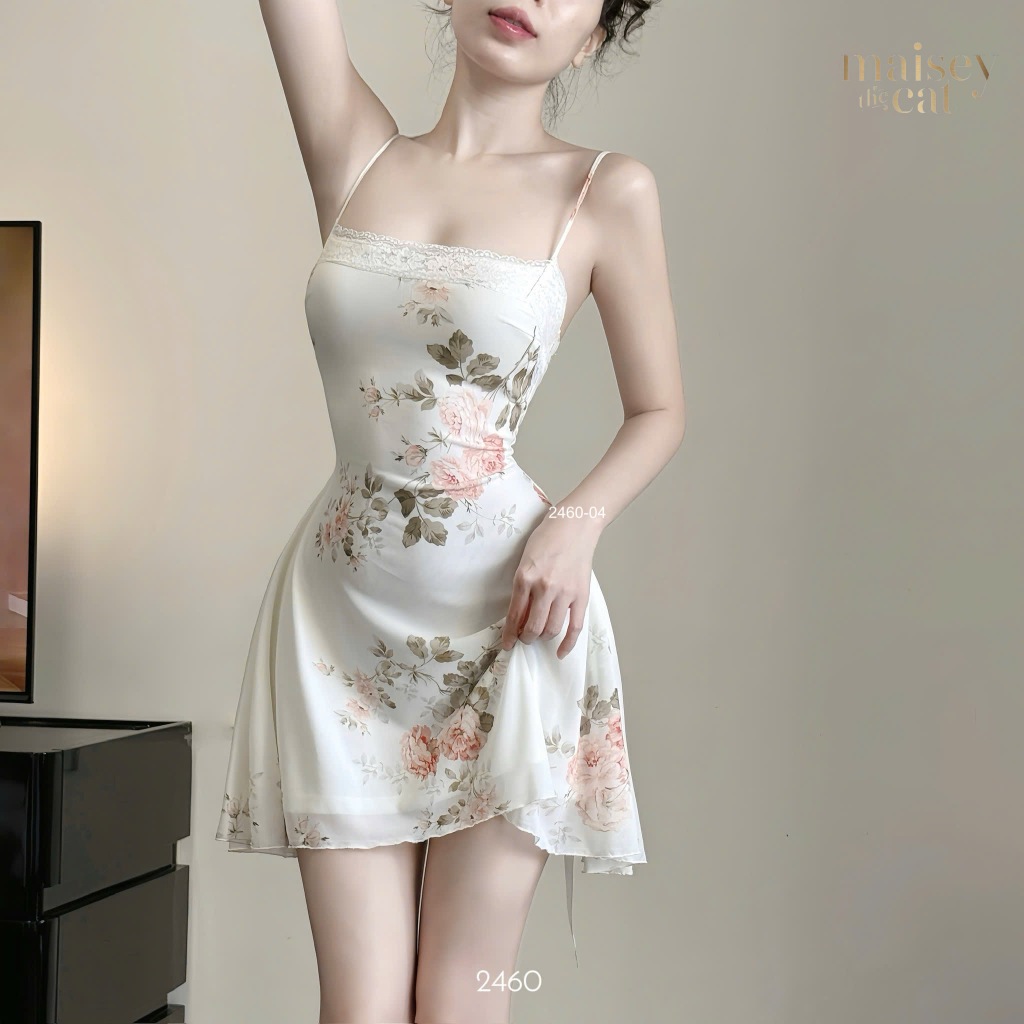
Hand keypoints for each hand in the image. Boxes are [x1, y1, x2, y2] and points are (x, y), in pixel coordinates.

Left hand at [499, 515, 597, 658]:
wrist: (575, 525)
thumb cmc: (547, 538)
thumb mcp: (525, 560)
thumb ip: (522, 587)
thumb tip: (520, 616)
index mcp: (525, 578)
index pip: (514, 616)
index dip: (509, 635)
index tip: (507, 644)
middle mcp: (544, 588)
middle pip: (533, 628)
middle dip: (526, 638)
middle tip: (524, 638)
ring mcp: (564, 593)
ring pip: (551, 629)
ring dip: (542, 638)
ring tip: (539, 636)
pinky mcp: (581, 595)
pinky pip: (575, 627)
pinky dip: (568, 643)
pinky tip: (560, 652)